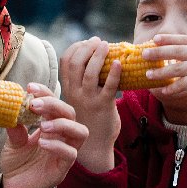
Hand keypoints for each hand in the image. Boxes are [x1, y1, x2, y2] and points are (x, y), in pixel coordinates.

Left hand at [0, 83, 87, 187]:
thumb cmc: (17, 163)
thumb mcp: (12, 141)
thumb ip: (15, 127)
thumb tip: (13, 108)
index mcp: (51, 126)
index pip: (56, 104)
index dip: (46, 93)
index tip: (30, 87)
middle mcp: (62, 137)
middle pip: (70, 113)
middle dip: (54, 104)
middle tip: (34, 104)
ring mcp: (64, 153)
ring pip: (81, 132)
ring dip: (63, 124)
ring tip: (42, 125)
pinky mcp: (63, 169)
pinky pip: (71, 155)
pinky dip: (58, 146)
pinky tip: (42, 143)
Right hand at [60, 37, 120, 172]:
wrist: (94, 146)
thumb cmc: (89, 119)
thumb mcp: (78, 100)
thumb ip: (80, 83)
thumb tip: (94, 60)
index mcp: (68, 88)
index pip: (66, 61)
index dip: (76, 47)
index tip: (87, 42)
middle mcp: (75, 92)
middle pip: (76, 63)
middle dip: (87, 47)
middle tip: (99, 41)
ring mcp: (88, 99)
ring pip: (90, 72)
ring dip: (99, 55)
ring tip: (108, 45)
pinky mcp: (104, 106)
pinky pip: (109, 86)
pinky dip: (114, 72)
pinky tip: (120, 63)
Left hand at [144, 34, 186, 127]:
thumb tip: (172, 57)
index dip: (170, 38)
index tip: (155, 39)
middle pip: (179, 50)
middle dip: (159, 52)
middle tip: (144, 54)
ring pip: (178, 67)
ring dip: (161, 72)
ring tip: (147, 75)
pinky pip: (182, 83)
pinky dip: (172, 88)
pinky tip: (163, 91)